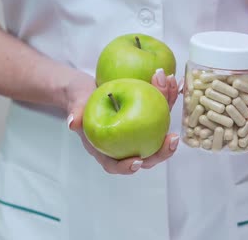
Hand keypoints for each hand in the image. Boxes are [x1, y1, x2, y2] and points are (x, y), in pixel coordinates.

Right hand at [66, 69, 180, 173]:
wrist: (89, 87)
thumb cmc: (80, 99)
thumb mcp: (76, 103)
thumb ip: (75, 111)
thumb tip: (73, 123)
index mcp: (106, 148)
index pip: (115, 164)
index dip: (127, 167)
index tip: (137, 161)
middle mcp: (126, 144)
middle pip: (146, 155)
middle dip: (163, 149)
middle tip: (172, 139)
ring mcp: (140, 131)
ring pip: (160, 129)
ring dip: (169, 110)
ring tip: (173, 94)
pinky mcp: (149, 116)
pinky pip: (162, 109)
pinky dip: (169, 96)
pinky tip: (175, 81)